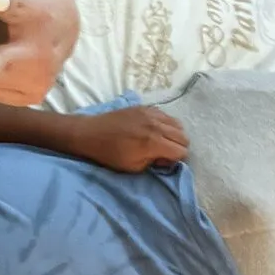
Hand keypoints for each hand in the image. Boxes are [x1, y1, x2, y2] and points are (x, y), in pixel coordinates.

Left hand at [71, 107, 188, 172]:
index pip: (182, 151)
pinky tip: (154, 128)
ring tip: (161, 140)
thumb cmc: (110, 154)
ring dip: (173, 134)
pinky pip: (165, 114)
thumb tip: (167, 158)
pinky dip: (165, 122)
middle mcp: (156, 126)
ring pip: (177, 124)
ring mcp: (151, 114)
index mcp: (154, 143)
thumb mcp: (134, 166)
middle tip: (165, 152)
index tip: (165, 161)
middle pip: (183, 136)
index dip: (176, 159)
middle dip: (178, 146)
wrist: (91, 133)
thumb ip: (155, 162)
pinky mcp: (144, 107)